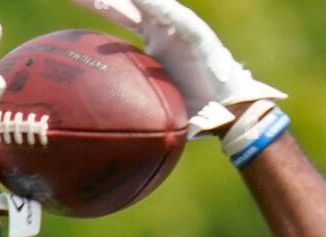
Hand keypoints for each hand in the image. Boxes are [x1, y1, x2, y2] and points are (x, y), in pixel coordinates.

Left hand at [72, 0, 286, 135]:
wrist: (228, 113)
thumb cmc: (194, 111)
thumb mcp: (154, 106)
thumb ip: (131, 107)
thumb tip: (103, 135)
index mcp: (153, 40)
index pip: (120, 14)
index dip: (97, 3)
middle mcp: (163, 29)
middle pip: (128, 3)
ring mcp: (179, 29)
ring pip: (149, 4)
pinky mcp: (197, 35)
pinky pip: (176, 18)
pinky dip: (159, 8)